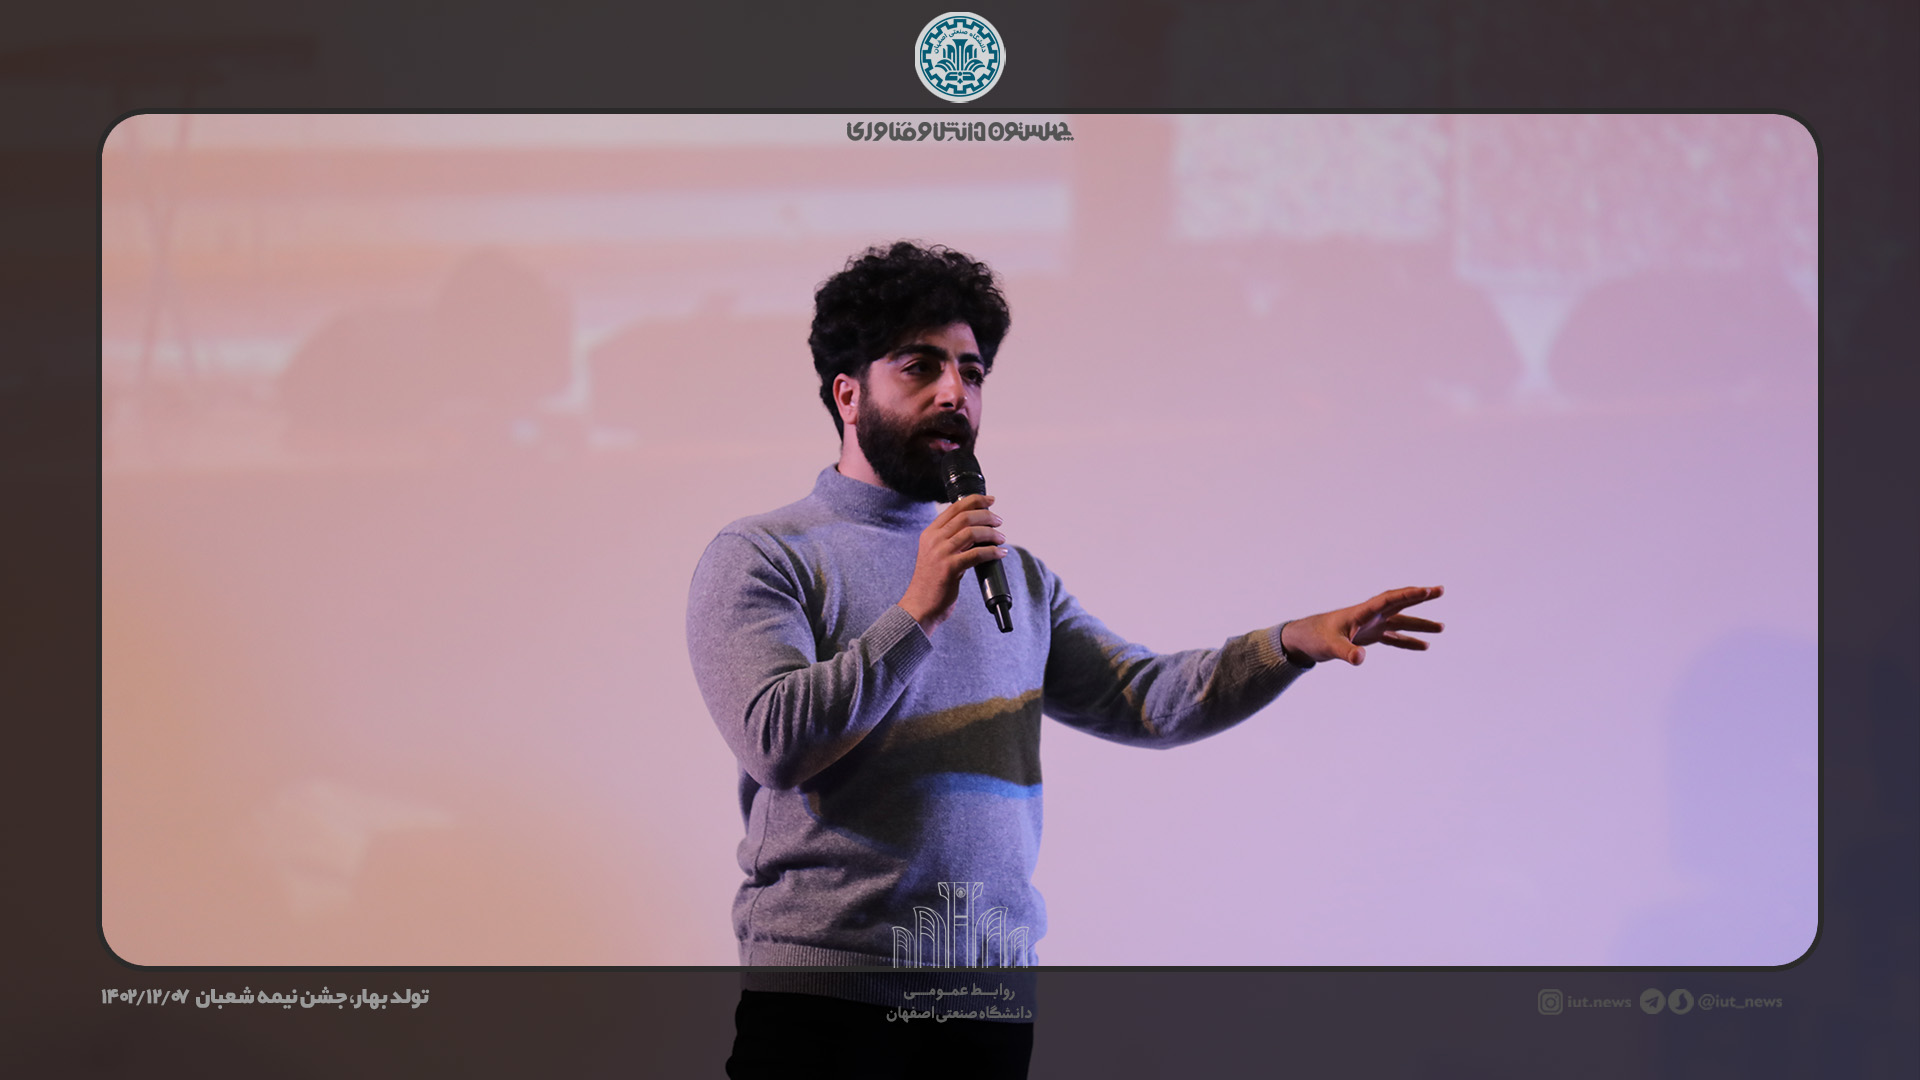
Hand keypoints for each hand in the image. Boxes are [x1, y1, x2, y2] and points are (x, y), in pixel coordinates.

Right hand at [899, 494, 1007, 633]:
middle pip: (965, 516)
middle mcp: (934, 540)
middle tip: (999, 521)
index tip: (990, 500)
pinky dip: (992, 552)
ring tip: (1001, 538)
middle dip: (987, 516)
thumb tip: (977, 530)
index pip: (954, 508)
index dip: (975, 501)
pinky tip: (1001, 553)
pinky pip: (976, 554)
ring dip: (991, 533)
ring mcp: (941, 553)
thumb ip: (950, 541)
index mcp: (930, 533)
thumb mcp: (935, 554)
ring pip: (972, 533)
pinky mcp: (949, 568)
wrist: (920, 605)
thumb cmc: (932, 582)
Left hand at [1280, 586, 1444, 665]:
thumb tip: (1360, 659)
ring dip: (1420, 624)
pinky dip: (1408, 641)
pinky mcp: (1369, 637)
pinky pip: (1393, 637)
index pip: (1389, 600)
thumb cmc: (1315, 638)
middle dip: (1419, 598)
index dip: (1408, 595)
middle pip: (1399, 604)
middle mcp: (1369, 616)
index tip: (1427, 591)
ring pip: (1400, 622)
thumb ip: (1345, 652)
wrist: (1304, 639)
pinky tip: (1424, 646)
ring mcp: (1371, 626)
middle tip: (1440, 590)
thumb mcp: (1329, 646)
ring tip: (1441, 627)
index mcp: (1362, 612)